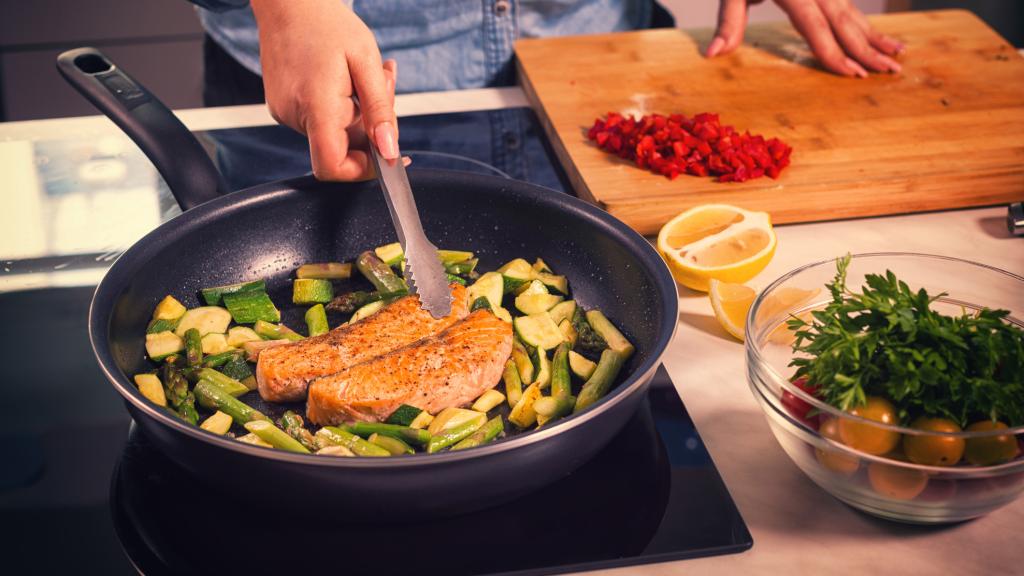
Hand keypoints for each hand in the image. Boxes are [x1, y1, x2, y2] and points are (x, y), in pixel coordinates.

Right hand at [252, 0, 397, 179]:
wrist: (288, 1)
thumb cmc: (327, 24)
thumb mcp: (366, 62)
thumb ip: (380, 111)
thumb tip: (390, 151)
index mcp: (315, 106)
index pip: (333, 167)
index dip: (362, 171)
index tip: (386, 155)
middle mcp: (294, 115)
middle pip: (341, 148)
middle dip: (371, 127)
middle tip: (385, 85)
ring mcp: (285, 113)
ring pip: (334, 133)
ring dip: (359, 113)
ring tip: (365, 74)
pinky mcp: (283, 107)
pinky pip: (322, 121)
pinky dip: (343, 106)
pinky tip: (347, 78)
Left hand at [706, 0, 903, 76]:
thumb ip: (728, 22)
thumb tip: (713, 55)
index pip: (816, 28)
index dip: (835, 53)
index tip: (853, 75)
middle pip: (844, 22)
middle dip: (868, 49)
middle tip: (891, 72)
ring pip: (853, 13)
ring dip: (876, 36)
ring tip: (898, 55)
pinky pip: (850, 6)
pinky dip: (867, 23)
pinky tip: (883, 37)